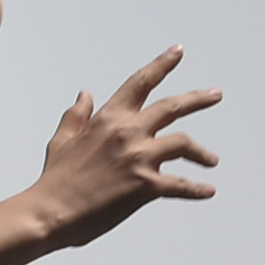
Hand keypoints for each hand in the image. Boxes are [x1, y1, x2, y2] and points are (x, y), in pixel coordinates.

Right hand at [34, 47, 221, 248]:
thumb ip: (76, 115)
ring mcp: (138, 158)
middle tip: (216, 94)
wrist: (48, 212)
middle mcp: (127, 132)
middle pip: (172, 108)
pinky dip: (197, 189)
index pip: (140, 83)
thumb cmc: (54, 180)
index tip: (178, 52)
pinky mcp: (145, 186)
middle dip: (198, 99)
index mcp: (108, 119)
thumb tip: (84, 94)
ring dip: (202, 153)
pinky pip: (180, 185)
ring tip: (211, 160)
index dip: (161, 65)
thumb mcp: (62, 140)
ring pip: (184, 144)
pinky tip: (208, 191)